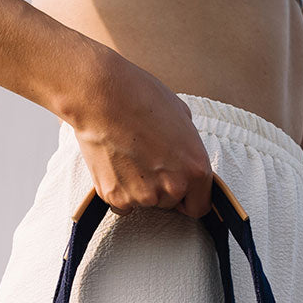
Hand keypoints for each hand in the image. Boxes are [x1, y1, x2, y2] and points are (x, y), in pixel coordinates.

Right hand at [66, 51, 213, 218]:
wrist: (103, 97)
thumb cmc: (141, 98)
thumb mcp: (182, 116)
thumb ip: (187, 146)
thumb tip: (183, 155)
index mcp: (196, 169)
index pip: (199, 206)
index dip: (189, 197)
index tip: (180, 190)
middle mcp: (173, 187)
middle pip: (170, 203)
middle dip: (161, 186)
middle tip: (147, 158)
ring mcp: (144, 196)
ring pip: (145, 203)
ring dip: (139, 187)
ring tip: (129, 156)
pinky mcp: (117, 198)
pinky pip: (122, 204)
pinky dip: (119, 190)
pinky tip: (115, 164)